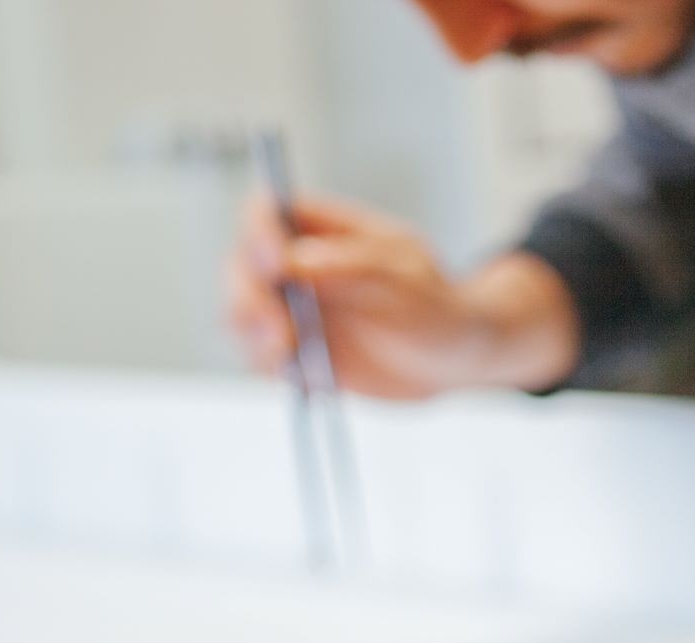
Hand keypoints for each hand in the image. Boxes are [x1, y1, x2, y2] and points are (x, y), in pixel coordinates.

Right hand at [225, 193, 577, 397]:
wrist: (452, 359)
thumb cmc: (435, 305)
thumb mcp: (405, 279)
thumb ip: (351, 266)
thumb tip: (294, 261)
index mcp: (320, 229)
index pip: (265, 212)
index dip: (258, 232)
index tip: (276, 264)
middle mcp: (295, 265)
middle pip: (242, 267)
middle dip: (249, 298)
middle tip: (280, 332)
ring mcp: (290, 310)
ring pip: (243, 317)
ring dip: (254, 338)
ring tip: (287, 355)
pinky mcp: (294, 353)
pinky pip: (264, 360)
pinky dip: (274, 370)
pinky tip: (306, 378)